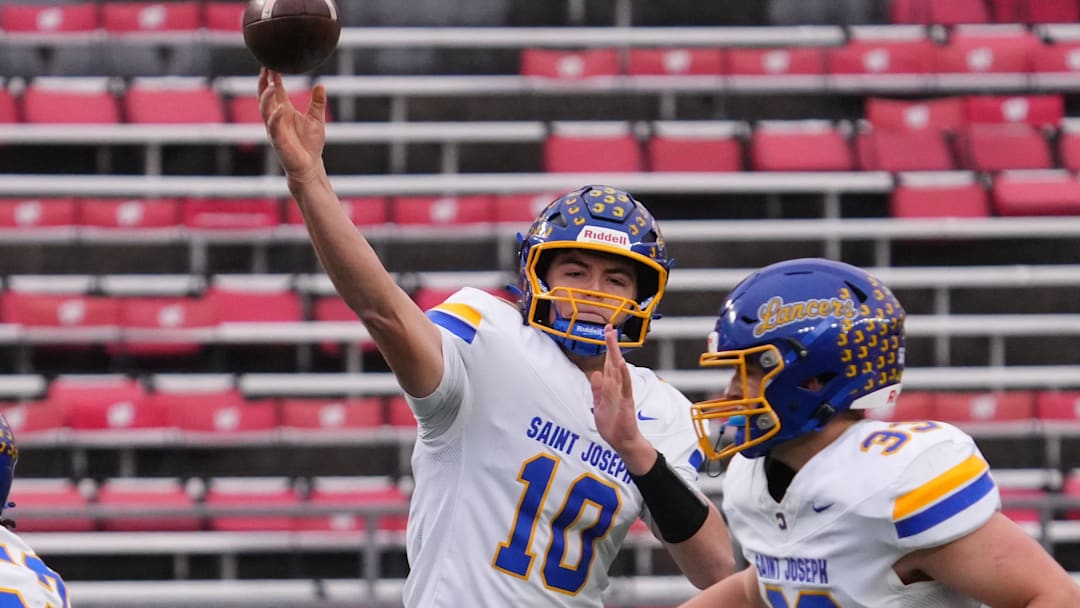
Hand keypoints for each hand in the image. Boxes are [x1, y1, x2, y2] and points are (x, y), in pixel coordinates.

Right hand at [258, 67, 327, 182]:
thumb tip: (321, 84)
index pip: (274, 90)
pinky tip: (280, 109)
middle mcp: (276, 117)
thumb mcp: (316, 119)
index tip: (272, 62)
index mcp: (284, 110)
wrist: (309, 166)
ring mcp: (275, 129)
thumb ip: (317, 102)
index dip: (271, 77)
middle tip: (266, 67)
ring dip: (266, 97)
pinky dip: (276, 118)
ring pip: (265, 110)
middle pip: (265, 97)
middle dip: (264, 82)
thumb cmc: (310, 143)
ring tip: (270, 84)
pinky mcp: (278, 141)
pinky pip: (274, 127)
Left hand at [590, 325, 654, 473]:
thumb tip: (595, 373)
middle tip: (610, 328)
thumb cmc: (613, 425)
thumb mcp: (599, 406)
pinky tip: (621, 364)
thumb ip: (597, 390)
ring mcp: (622, 394)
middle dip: (611, 345)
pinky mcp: (626, 402)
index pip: (608, 363)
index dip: (607, 348)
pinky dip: (623, 375)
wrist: (623, 442)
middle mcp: (617, 387)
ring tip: (613, 340)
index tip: (606, 332)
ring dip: (616, 355)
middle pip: (613, 362)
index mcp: (610, 387)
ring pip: (618, 371)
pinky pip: (625, 386)